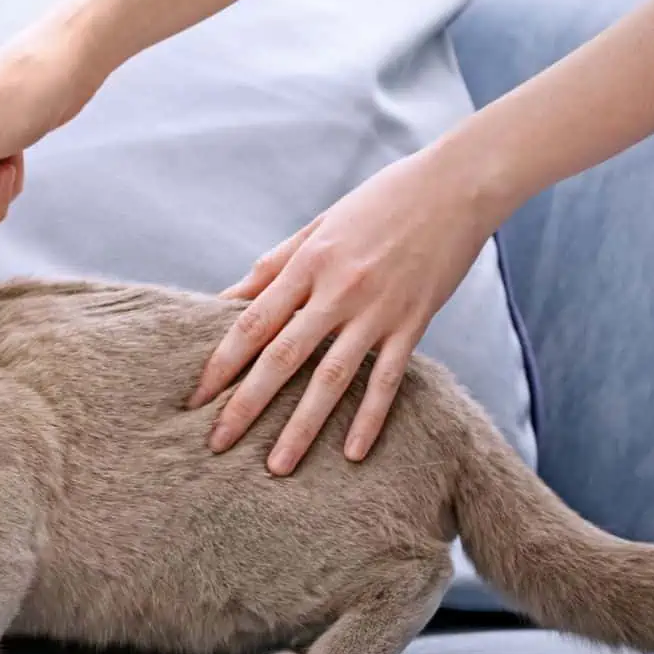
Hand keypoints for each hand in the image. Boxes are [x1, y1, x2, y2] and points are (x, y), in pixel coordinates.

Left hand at [187, 148, 506, 475]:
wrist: (457, 187)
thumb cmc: (380, 201)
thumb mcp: (319, 225)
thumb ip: (274, 265)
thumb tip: (225, 298)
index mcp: (308, 262)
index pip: (252, 322)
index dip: (221, 363)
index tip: (196, 397)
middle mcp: (338, 290)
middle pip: (282, 358)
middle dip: (246, 405)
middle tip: (217, 443)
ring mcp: (378, 310)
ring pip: (331, 379)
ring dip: (301, 426)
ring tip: (276, 466)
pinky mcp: (414, 324)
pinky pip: (387, 380)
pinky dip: (369, 418)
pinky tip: (353, 454)